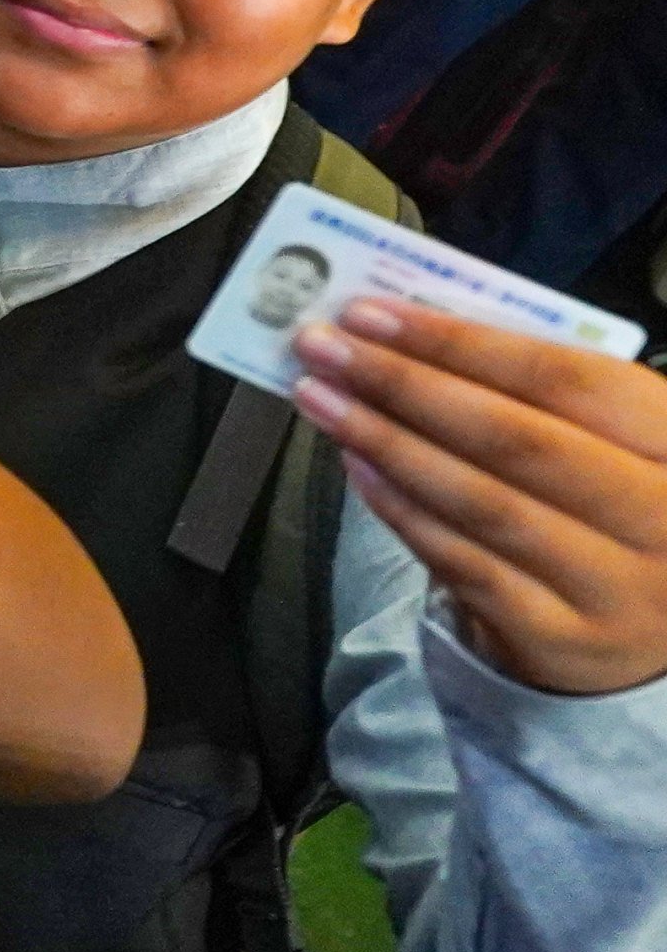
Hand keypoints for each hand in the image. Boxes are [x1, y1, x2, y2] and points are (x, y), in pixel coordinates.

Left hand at [291, 299, 666, 696]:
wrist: (653, 632)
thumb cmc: (620, 502)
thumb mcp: (616, 438)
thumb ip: (539, 390)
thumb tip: (408, 331)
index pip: (565, 379)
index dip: (461, 342)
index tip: (369, 311)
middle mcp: (665, 518)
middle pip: (516, 439)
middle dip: (405, 384)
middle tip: (318, 345)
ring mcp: (616, 588)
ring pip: (483, 502)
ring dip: (386, 441)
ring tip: (318, 396)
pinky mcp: (561, 640)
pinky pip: (464, 563)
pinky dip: (403, 509)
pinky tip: (356, 466)